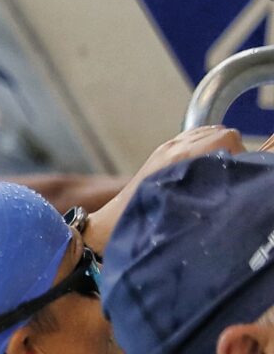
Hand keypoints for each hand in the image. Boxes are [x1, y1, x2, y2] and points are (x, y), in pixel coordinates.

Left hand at [89, 125, 241, 249]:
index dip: (237, 152)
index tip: (235, 171)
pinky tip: (199, 167)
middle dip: (227, 149)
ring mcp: (166, 147)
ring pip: (204, 133)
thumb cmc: (148, 217)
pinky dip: (201, 147)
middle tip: (226, 171)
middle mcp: (174, 147)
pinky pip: (190, 139)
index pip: (226, 137)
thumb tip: (232, 168)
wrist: (115, 222)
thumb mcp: (189, 200)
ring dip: (214, 147)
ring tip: (213, 170)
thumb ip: (211, 179)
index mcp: (183, 155)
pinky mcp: (160, 152)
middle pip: (217, 132)